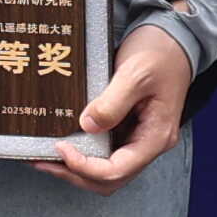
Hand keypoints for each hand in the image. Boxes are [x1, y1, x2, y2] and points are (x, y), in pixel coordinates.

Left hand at [52, 15, 197, 187]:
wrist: (173, 38)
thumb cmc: (161, 54)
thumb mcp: (135, 75)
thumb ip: (112, 103)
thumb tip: (87, 125)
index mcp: (156, 136)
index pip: (117, 170)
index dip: (85, 166)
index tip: (61, 148)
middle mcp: (148, 143)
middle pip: (110, 178)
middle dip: (75, 174)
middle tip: (43, 160)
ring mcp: (138, 137)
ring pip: (106, 169)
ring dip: (76, 168)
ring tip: (46, 156)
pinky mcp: (127, 127)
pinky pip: (104, 150)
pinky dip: (82, 152)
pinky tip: (62, 141)